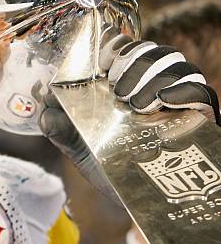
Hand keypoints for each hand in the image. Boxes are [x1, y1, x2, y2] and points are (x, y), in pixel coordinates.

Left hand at [40, 37, 220, 203]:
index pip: (117, 44)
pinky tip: (163, 103)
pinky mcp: (198, 113)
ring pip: (171, 61)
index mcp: (118, 83)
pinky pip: (198, 89)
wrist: (142, 201)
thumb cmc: (110, 168)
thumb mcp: (80, 148)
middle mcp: (147, 82)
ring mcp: (175, 95)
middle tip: (117, 88)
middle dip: (129, 61)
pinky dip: (181, 90)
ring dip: (150, 75)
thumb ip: (60, 128)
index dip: (109, 42)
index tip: (100, 59)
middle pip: (145, 49)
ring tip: (135, 104)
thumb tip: (44, 110)